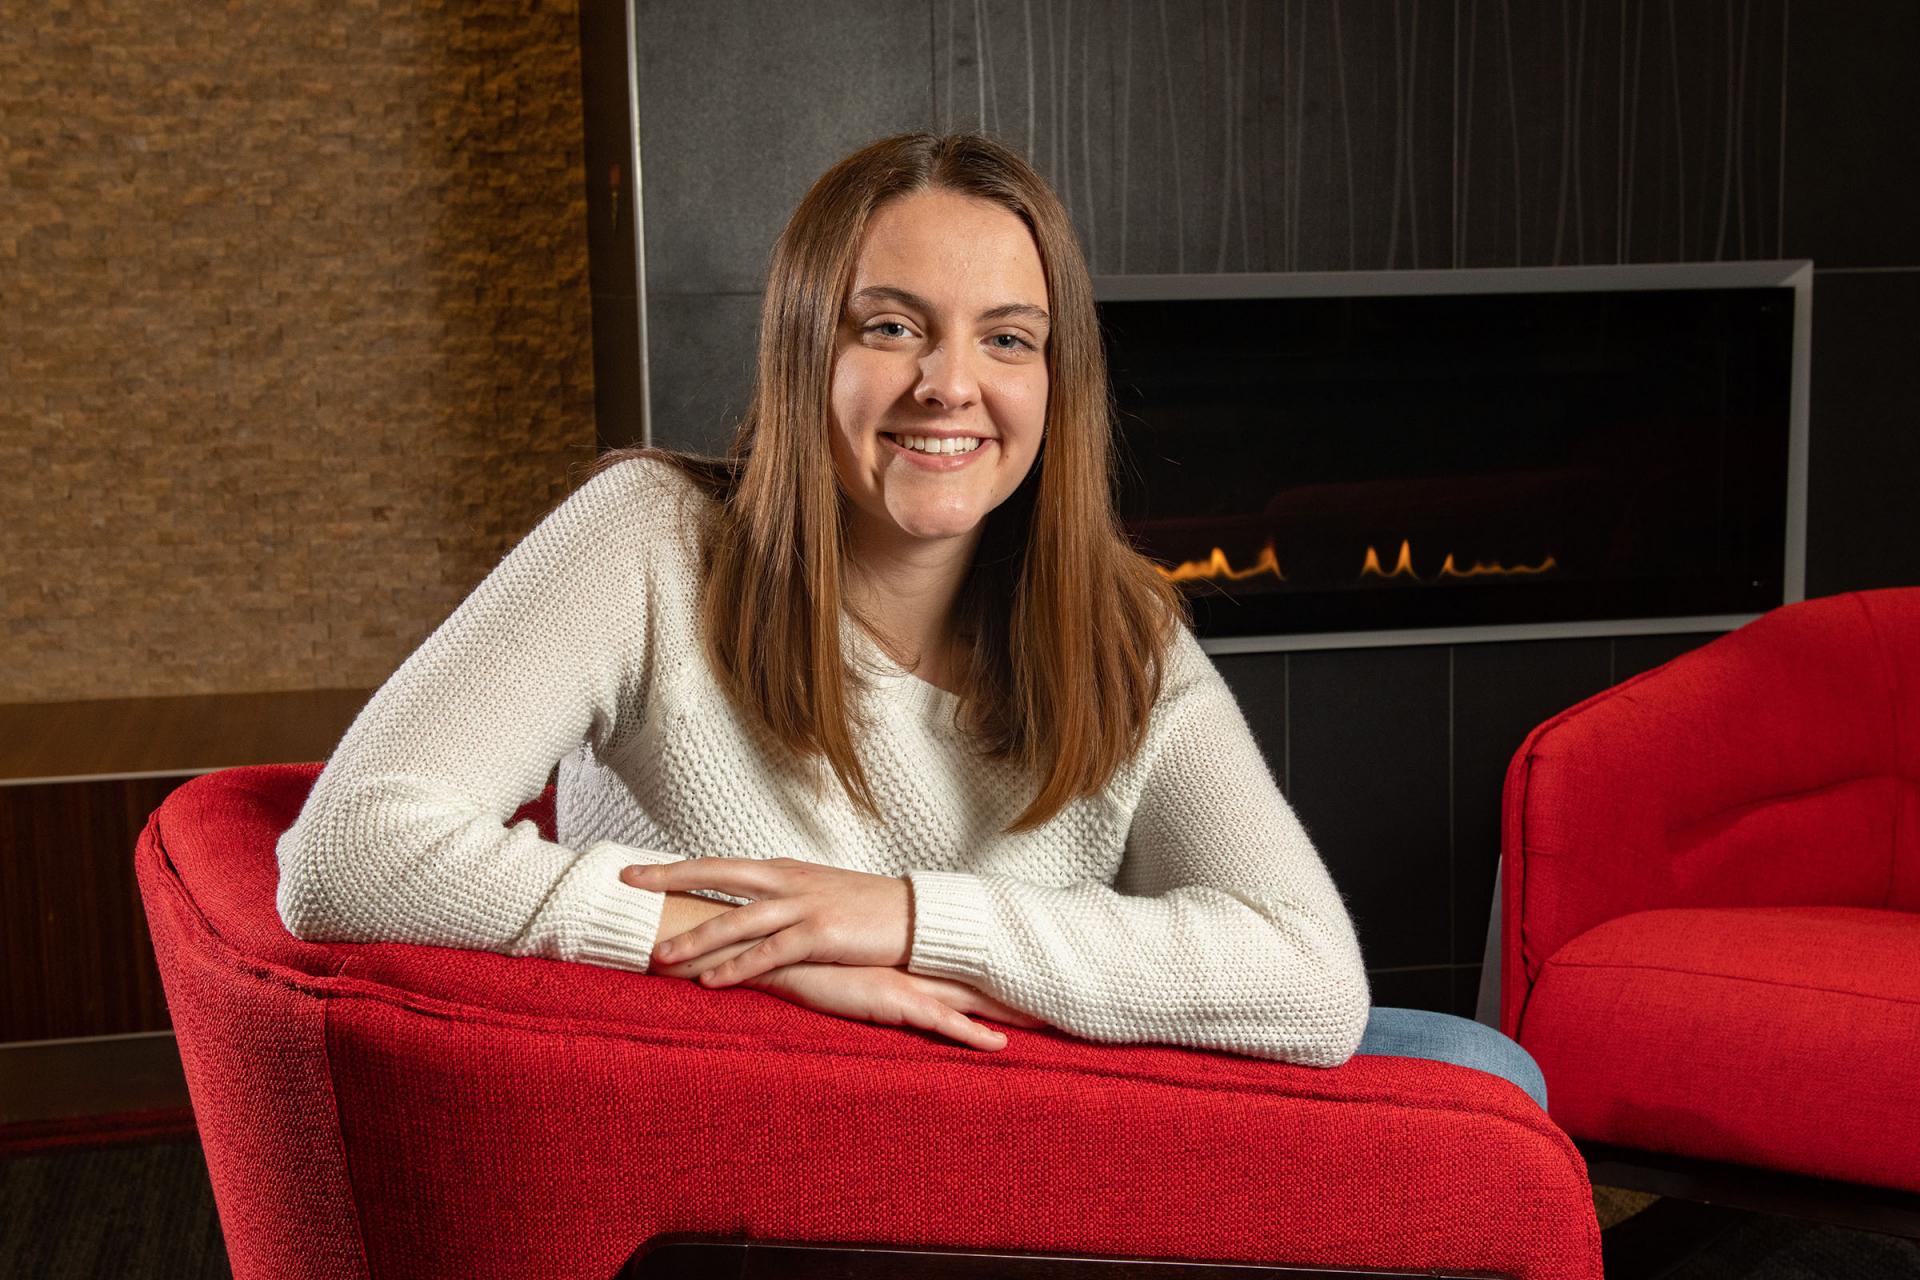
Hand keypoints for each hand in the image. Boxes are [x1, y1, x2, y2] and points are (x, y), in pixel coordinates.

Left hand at [622, 857, 912, 986]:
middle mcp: (788, 881)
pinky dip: (738, 967)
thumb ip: (780, 899)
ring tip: (661, 955)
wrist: (916, 916)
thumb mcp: (817, 895)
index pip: (719, 865)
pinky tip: (712, 981)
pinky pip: (770, 953)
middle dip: (671, 879)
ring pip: (738, 920)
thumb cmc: (865, 910)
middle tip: (630, 886)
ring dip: (698, 939)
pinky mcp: (821, 935)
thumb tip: (746, 911)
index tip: (637, 871)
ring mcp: (804, 906)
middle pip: (718, 874)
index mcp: (783, 870)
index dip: (676, 867)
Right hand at [738, 961, 1048, 1051]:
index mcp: (914, 953)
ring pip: (976, 998)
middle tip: (1072, 989)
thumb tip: (887, 962)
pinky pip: (941, 1023)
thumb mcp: (850, 956)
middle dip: (1027, 985)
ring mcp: (911, 982)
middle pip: (987, 975)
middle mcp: (921, 964)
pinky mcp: (894, 1001)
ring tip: (1056, 1018)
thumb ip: (872, 958)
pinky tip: (999, 1046)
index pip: (971, 958)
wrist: (781, 944)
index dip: (1008, 964)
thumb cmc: (809, 951)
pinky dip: (972, 1035)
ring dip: (1014, 1009)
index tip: (1044, 966)